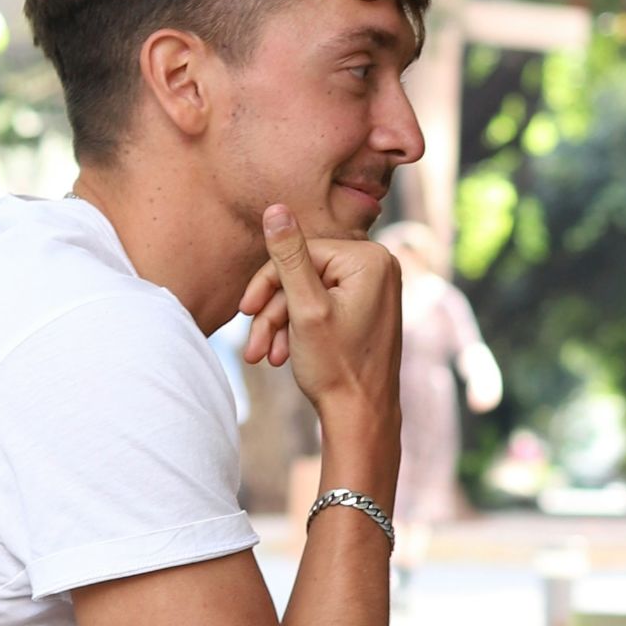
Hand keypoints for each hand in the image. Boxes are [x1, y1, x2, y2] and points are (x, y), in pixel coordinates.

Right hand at [237, 205, 401, 421]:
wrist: (361, 417)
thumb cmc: (336, 367)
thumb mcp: (304, 309)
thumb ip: (288, 257)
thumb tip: (275, 208)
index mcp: (371, 259)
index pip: (301, 252)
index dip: (268, 282)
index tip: (245, 311)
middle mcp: (380, 267)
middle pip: (304, 273)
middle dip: (274, 311)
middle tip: (253, 347)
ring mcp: (376, 288)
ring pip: (309, 293)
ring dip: (281, 324)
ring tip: (264, 357)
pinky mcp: (367, 307)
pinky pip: (323, 306)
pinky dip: (299, 328)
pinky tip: (284, 355)